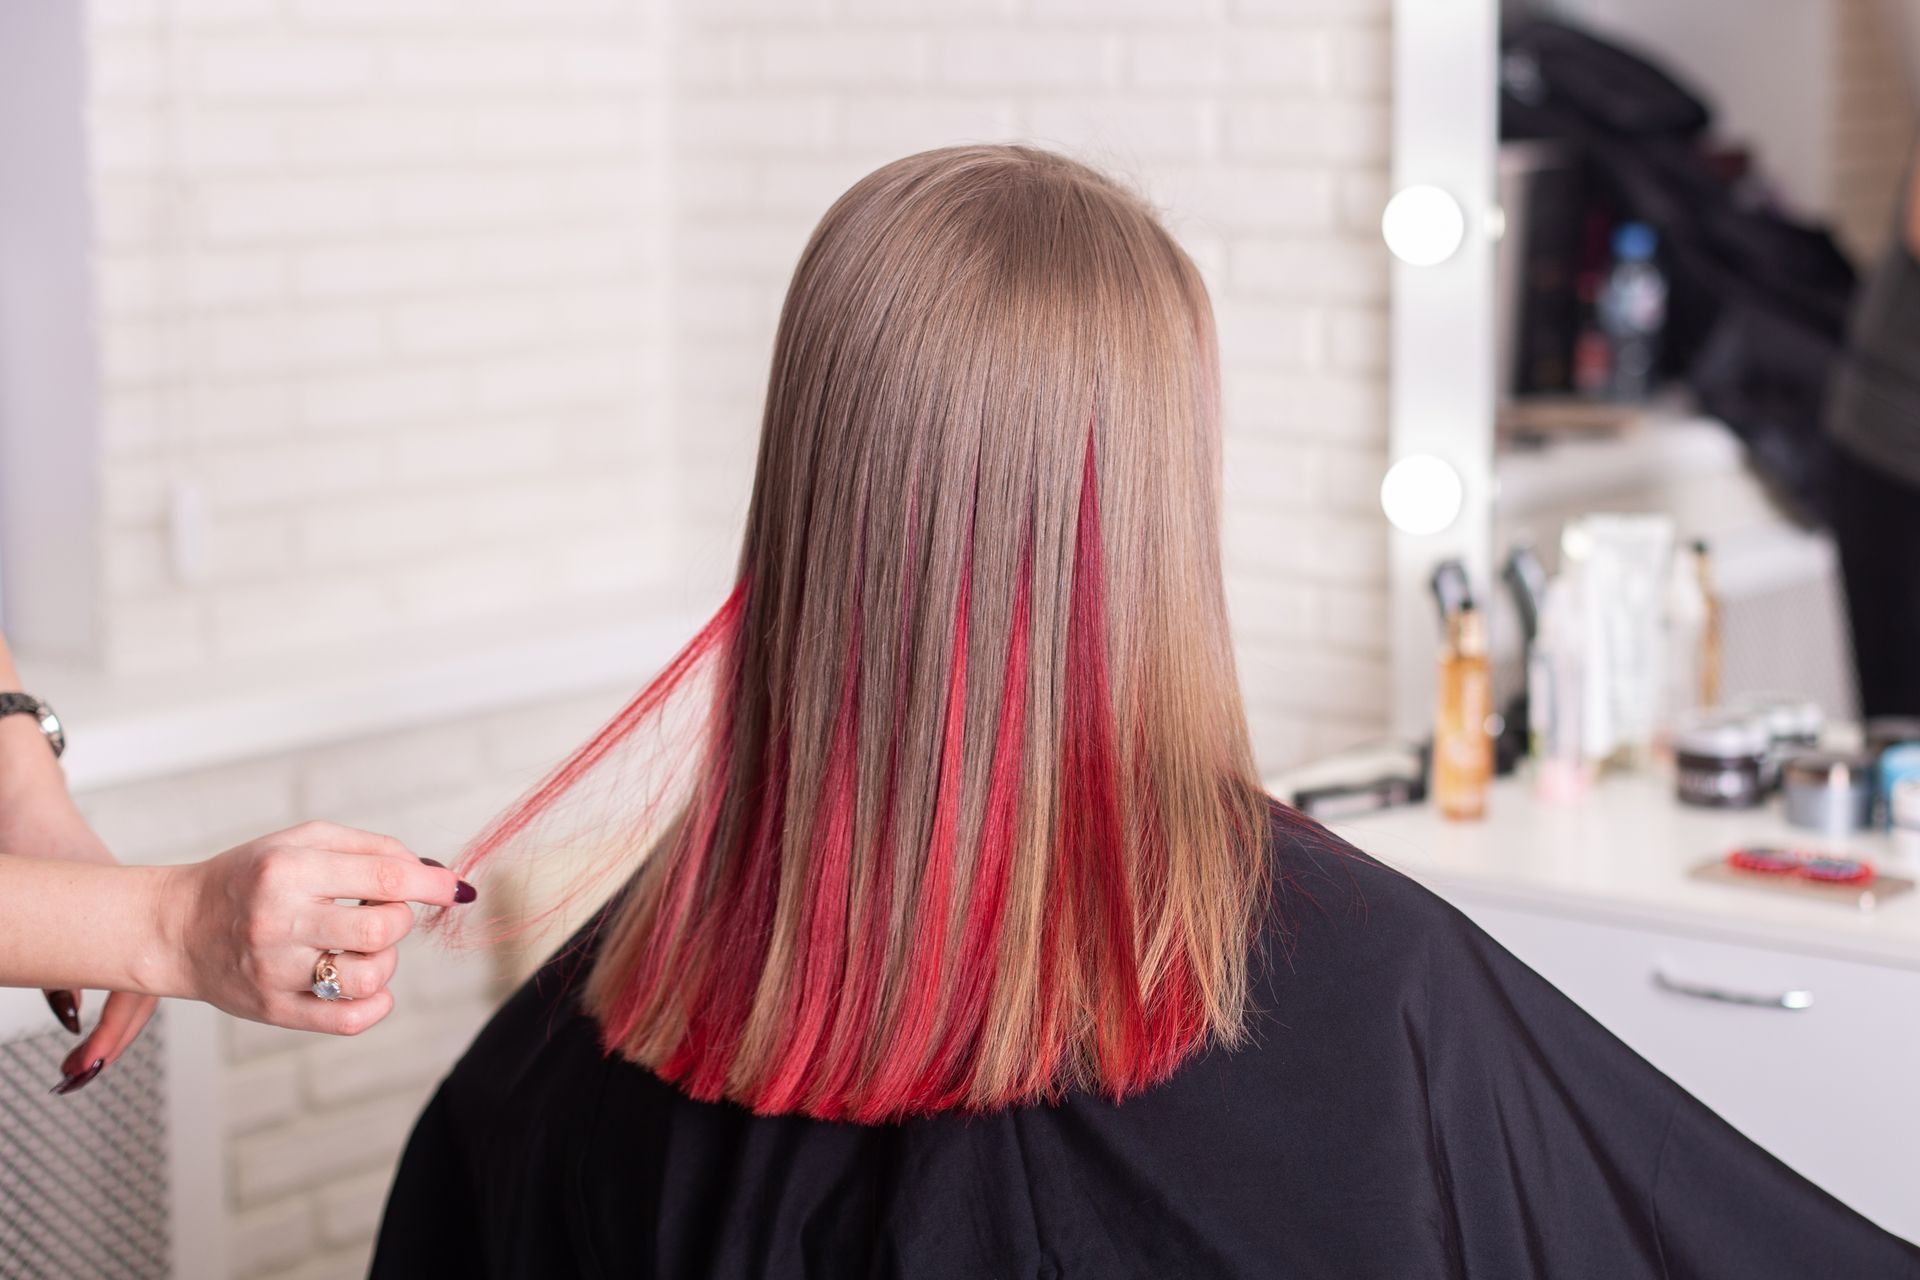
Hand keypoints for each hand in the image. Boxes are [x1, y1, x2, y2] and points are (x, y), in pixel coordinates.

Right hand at [55, 821, 473, 1090]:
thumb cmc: (249, 878)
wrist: (176, 927)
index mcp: (288, 870)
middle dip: (398, 917)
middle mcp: (279, 920)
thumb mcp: (299, 841)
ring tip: (361, 946)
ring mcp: (274, 970)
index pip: (384, 875)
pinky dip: (376, 1004)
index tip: (454, 889)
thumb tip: (431, 870)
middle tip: (377, 911)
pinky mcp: (273, 1009)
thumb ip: (369, 848)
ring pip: (369, 975)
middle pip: (383, 927)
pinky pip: (348, 1021)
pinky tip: (368, 985)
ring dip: (385, 960)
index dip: (431, 883)